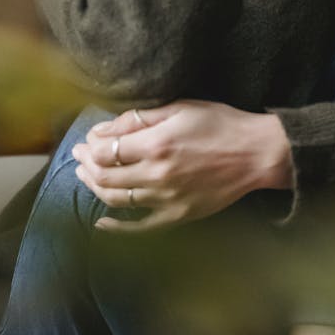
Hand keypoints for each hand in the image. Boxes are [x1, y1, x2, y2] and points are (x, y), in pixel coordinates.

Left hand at [71, 99, 292, 232]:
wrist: (255, 153)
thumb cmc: (221, 123)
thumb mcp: (181, 108)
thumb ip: (141, 118)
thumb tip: (106, 127)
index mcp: (156, 144)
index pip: (106, 150)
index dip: (90, 145)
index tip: (86, 139)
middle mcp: (156, 175)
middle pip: (105, 176)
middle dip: (86, 164)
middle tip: (79, 155)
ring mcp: (166, 199)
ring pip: (116, 199)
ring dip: (94, 187)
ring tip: (86, 176)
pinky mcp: (177, 216)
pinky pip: (139, 226)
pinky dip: (116, 227)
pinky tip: (101, 221)